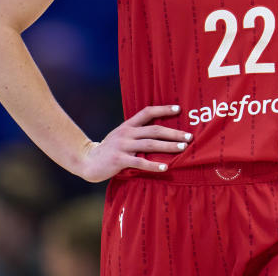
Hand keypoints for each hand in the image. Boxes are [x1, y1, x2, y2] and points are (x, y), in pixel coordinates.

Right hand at [76, 105, 191, 182]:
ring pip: (150, 144)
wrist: (87, 160)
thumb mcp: (122, 136)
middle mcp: (127, 133)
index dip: (163, 109)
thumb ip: (137, 132)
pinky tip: (165, 167)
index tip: (180, 109)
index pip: (147, 112)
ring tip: (183, 148)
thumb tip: (161, 133)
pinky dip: (154, 165)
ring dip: (168, 146)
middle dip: (174, 133)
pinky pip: (140, 162)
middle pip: (154, 130)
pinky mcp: (119, 160)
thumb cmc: (110, 149)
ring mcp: (123, 146)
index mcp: (128, 125)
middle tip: (189, 136)